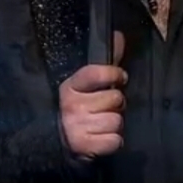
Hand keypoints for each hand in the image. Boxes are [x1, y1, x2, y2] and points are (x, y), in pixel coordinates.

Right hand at [59, 32, 126, 160]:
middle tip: (106, 107)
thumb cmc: (81, 108)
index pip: (96, 72)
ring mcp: (76, 126)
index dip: (114, 74)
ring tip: (102, 124)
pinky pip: (115, 140)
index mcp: (70, 86)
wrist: (61, 142)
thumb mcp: (87, 84)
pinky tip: (103, 138)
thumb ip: (105, 62)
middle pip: (115, 98)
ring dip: (114, 124)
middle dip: (116, 104)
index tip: (120, 78)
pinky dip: (113, 141)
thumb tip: (118, 35)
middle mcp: (71, 105)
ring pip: (117, 120)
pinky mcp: (84, 146)